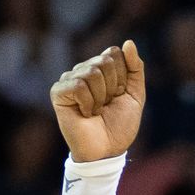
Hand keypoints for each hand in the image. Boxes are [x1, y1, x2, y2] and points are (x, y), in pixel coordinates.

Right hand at [50, 41, 145, 162]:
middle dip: (113, 87)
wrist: (107, 151)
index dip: (123, 78)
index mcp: (101, 69)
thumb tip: (128, 43)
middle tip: (107, 105)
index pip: (114, 54)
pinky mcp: (59, 92)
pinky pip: (78, 85)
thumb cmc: (119, 126)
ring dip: (101, 97)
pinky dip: (88, 102)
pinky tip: (85, 114)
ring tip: (96, 111)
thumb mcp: (135, 95)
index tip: (119, 96)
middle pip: (104, 61)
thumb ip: (135, 69)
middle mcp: (83, 70)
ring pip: (92, 73)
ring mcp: (69, 80)